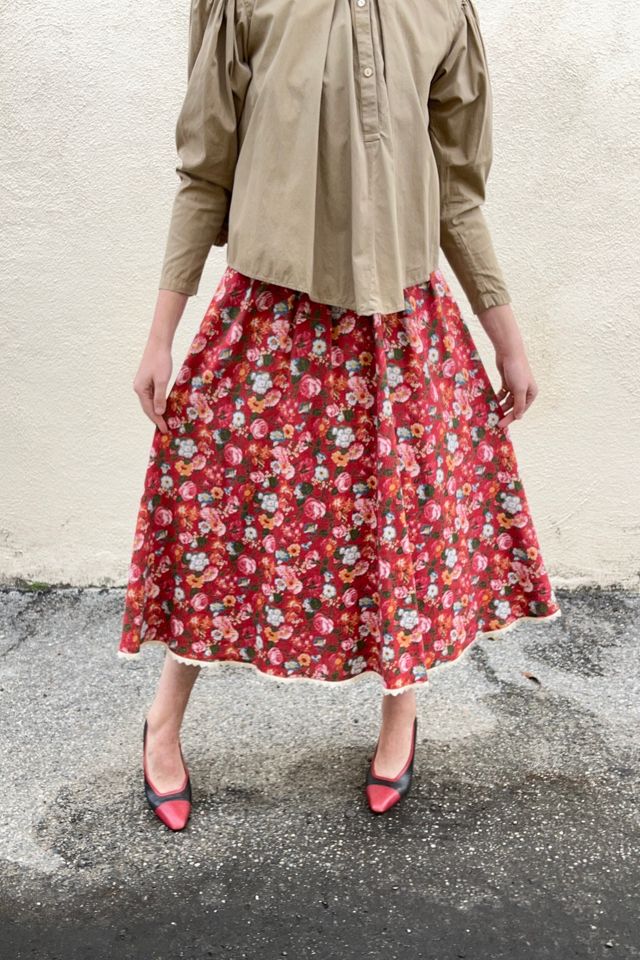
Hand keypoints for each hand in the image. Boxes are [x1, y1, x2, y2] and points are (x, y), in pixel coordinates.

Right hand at [133, 335, 172, 433]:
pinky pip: (152, 396)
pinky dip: (158, 403)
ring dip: (157, 412)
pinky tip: (164, 407)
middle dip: (156, 419)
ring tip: (165, 421)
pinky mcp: (147, 380)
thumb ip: (160, 397)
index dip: (157, 421)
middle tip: (166, 429)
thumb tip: (159, 412)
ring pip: (150, 402)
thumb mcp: (162, 380)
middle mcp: (139, 388)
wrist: (158, 344)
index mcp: (140, 389)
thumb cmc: (160, 361)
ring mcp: (142, 384)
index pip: (149, 410)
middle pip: (148, 408)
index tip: (165, 430)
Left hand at [476, 302, 537, 428]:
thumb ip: (519, 404)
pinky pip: (502, 394)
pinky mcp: (507, 382)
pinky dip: (498, 398)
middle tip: (495, 422)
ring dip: (500, 407)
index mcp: (531, 393)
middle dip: (505, 414)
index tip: (500, 425)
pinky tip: (491, 402)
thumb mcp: (519, 389)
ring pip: (507, 401)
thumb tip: (519, 417)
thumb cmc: (517, 370)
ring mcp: (516, 386)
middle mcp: (525, 391)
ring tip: (491, 413)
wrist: (509, 352)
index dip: (510, 418)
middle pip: (514, 407)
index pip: (520, 410)